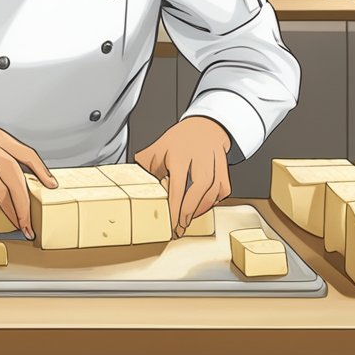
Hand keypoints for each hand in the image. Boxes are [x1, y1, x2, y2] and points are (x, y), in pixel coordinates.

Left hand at [134, 116, 231, 236]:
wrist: (204, 127)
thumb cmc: (179, 141)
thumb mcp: (157, 149)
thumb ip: (144, 166)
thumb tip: (130, 184)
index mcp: (180, 154)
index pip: (178, 185)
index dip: (174, 207)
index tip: (170, 222)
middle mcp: (199, 157)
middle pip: (198, 189)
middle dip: (189, 211)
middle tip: (180, 227)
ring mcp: (214, 162)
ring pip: (213, 191)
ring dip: (201, 209)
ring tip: (189, 220)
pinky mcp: (224, 168)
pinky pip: (223, 189)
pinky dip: (214, 201)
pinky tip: (203, 207)